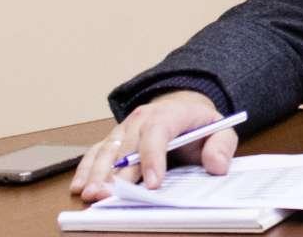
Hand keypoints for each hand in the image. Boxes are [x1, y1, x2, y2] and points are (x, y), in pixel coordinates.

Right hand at [69, 90, 238, 201]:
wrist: (182, 107)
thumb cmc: (198, 125)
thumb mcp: (221, 130)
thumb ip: (222, 146)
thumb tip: (217, 165)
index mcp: (170, 113)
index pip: (158, 132)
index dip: (153, 157)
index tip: (153, 183)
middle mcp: (142, 118)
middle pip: (127, 146)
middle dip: (118, 173)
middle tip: (111, 195)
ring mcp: (125, 128)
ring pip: (107, 150)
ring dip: (97, 173)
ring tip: (92, 193)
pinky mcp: (113, 139)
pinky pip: (96, 152)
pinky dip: (86, 169)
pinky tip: (79, 185)